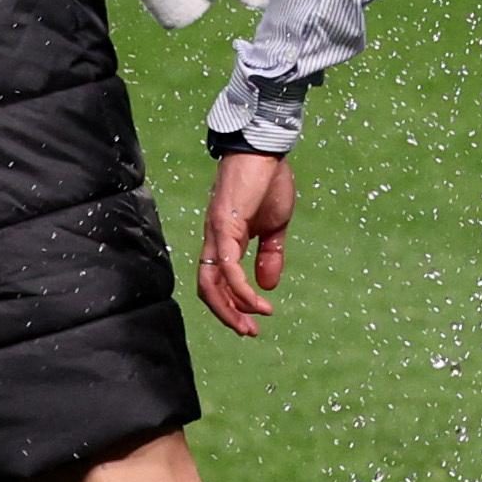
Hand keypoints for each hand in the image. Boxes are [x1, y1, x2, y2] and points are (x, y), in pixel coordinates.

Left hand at [198, 152, 297, 335]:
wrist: (265, 148)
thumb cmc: (268, 181)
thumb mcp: (274, 226)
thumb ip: (270, 255)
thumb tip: (268, 286)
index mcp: (224, 239)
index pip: (217, 280)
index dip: (231, 304)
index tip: (254, 320)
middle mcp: (214, 239)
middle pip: (207, 287)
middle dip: (226, 314)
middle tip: (249, 332)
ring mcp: (216, 232)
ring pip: (210, 281)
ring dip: (229, 308)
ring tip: (251, 325)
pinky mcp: (224, 224)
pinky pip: (227, 265)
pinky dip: (240, 288)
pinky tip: (258, 299)